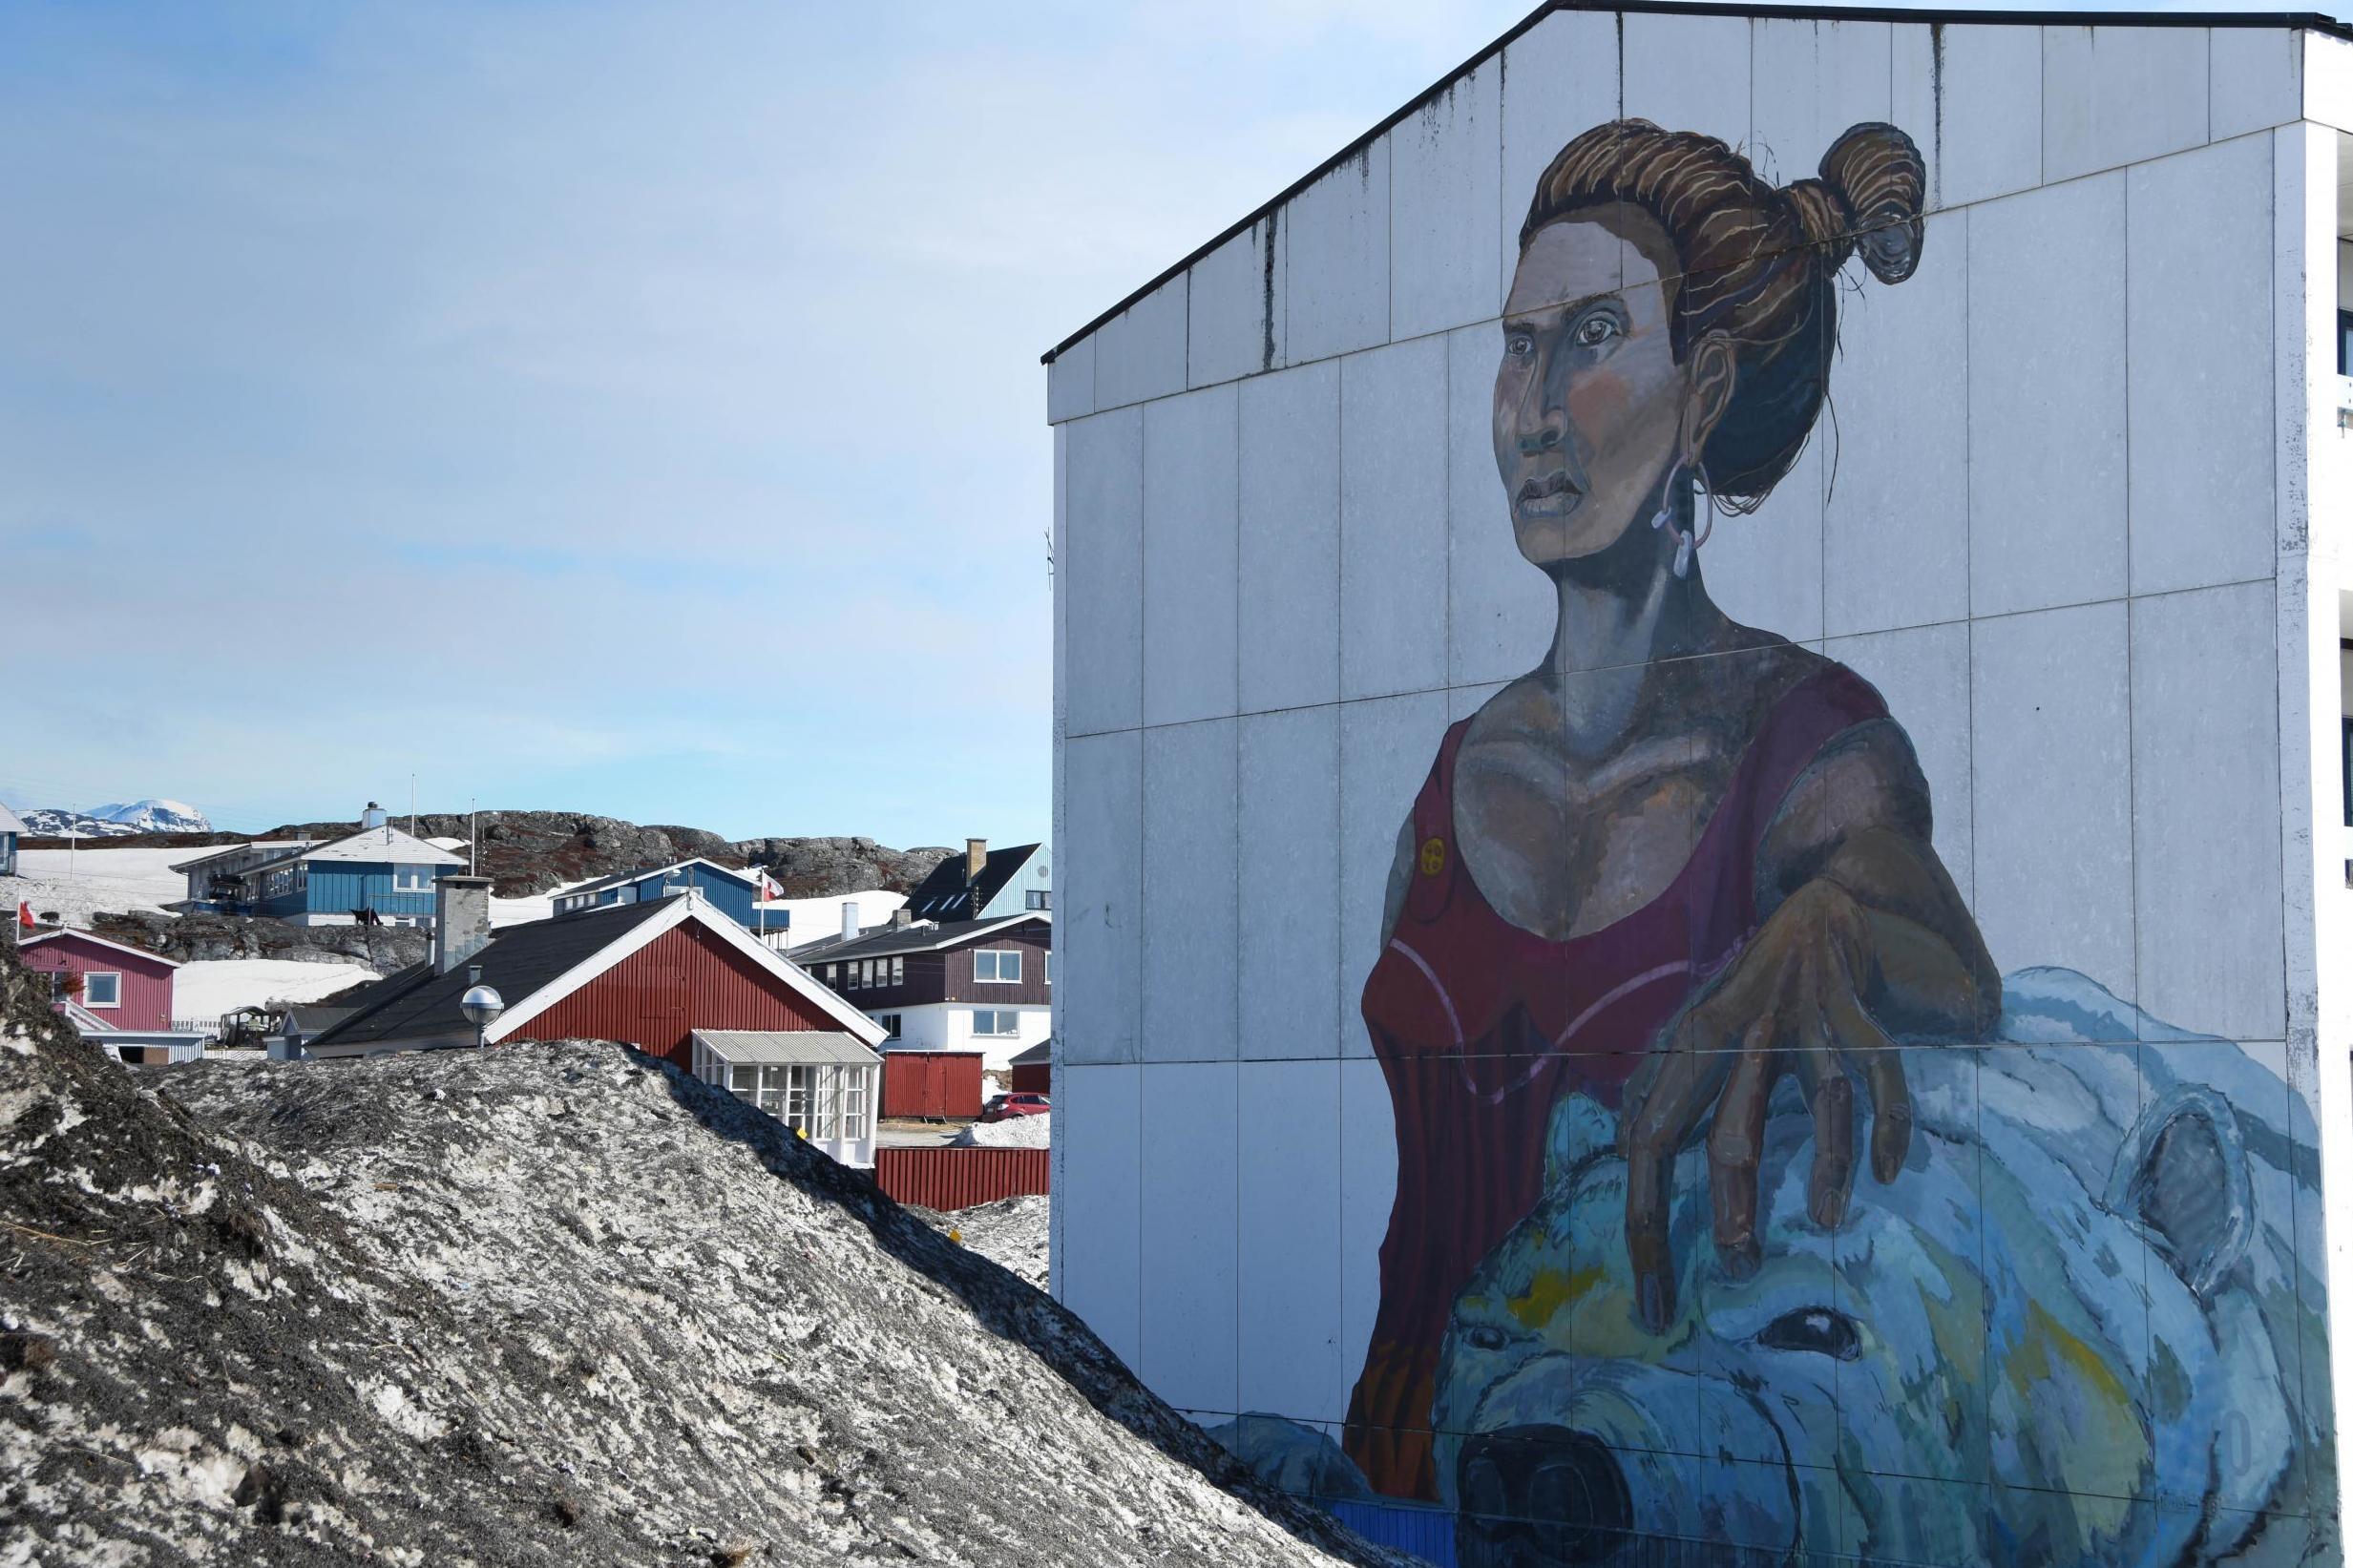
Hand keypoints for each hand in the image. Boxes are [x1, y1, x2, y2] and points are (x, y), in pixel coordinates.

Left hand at [1616, 880, 1910, 1333]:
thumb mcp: (1682, 1034)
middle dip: (1733, 1207)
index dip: (1645, 1222)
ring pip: (1821, 1099)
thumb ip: (1651, 1090)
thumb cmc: (1738, 993)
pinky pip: (1881, 1074)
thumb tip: (1622, 1150)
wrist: (1813, 915)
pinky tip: (1886, 1170)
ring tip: (1824, 1224)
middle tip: (1738, 1267)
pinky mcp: (1857, 1015)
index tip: (1653, 1294)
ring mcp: (1805, 1022)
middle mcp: (1742, 1034)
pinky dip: (1889, 1122)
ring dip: (1826, 1165)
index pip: (1649, 1144)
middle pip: (1730, 1132)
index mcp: (1686, 1047)